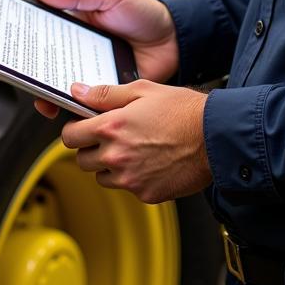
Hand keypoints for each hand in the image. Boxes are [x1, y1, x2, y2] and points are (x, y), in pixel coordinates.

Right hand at [32, 0, 180, 118]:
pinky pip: (88, 103)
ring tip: (47, 99)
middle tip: (26, 79)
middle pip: (47, 67)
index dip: (27, 44)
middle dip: (33, 76)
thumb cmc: (145, 13)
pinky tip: (74, 107)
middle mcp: (80, 52)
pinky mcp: (107, 93)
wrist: (176, 39)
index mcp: (76, 27)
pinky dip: (78, 108)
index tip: (14, 50)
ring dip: (52, 96)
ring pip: (64, 88)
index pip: (43, 36)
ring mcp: (92, 74)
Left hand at [60, 80, 211, 203]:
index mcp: (110, 127)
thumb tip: (77, 91)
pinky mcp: (146, 194)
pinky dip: (133, 178)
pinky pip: (127, 188)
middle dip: (91, 149)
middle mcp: (116, 156)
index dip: (75, 130)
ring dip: (110, 166)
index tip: (84, 127)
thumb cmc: (182, 110)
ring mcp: (130, 179)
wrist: (215, 137)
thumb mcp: (142, 90)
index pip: (69, 137)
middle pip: (82, 160)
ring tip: (134, 149)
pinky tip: (150, 161)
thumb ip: (105, 94)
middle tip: (112, 137)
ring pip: (102, 177)